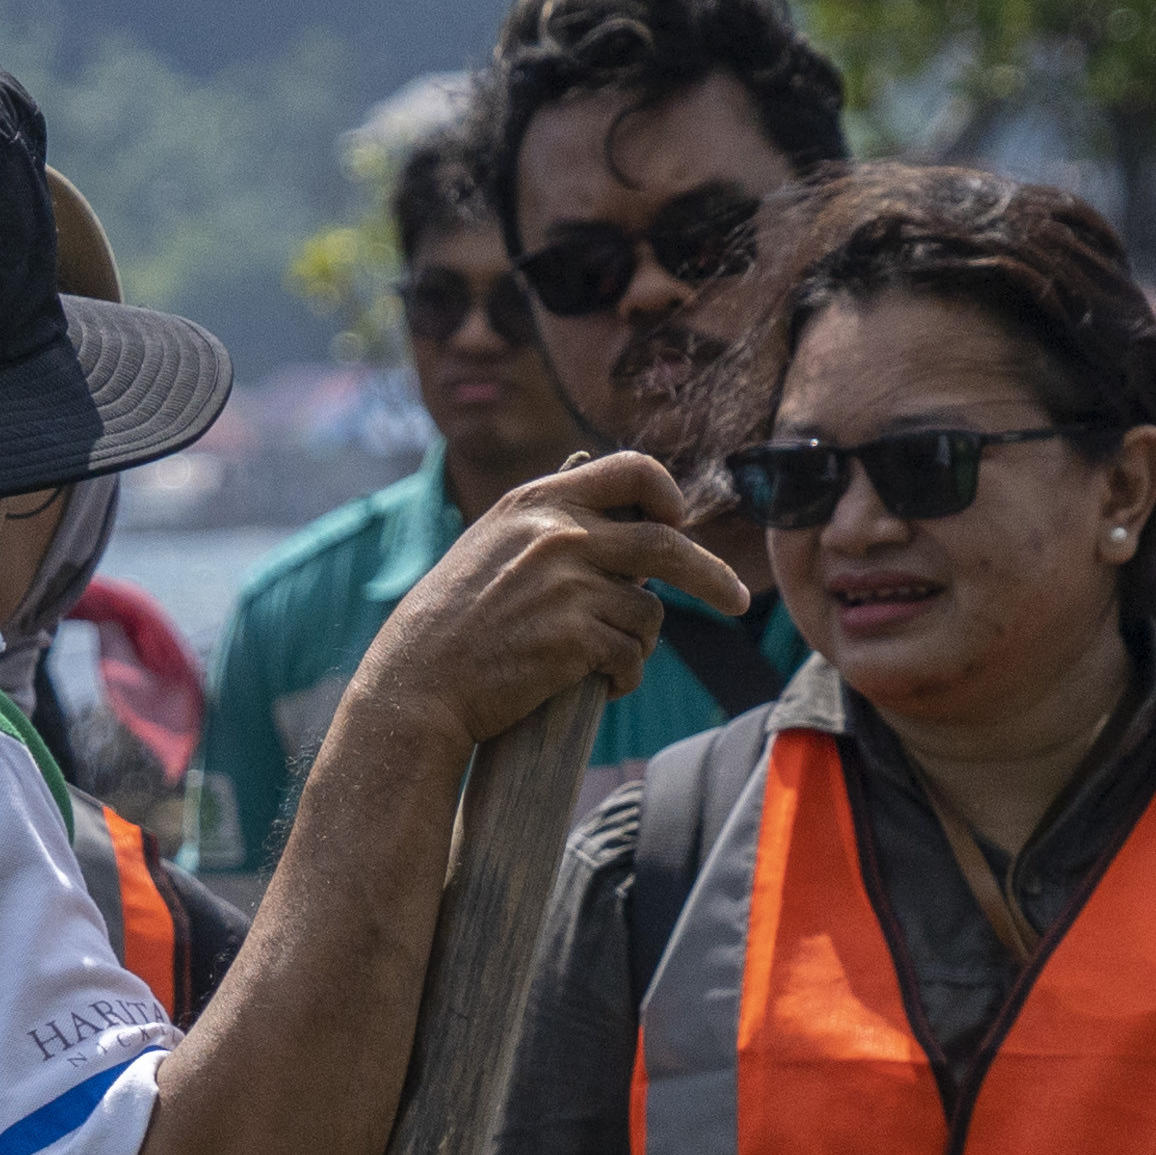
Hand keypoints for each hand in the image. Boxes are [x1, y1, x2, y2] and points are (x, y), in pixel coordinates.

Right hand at [337, 452, 747, 759]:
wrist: (417, 684)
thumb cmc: (450, 624)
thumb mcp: (492, 547)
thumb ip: (550, 527)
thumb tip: (623, 523)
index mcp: (538, 503)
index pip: (632, 470)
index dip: (666, 493)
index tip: (680, 519)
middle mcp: (558, 535)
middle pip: (666, 543)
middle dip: (711, 576)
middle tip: (738, 600)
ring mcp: (568, 586)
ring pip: (648, 613)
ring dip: (636, 643)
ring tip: (599, 660)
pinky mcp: (575, 639)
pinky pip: (631, 658)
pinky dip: (623, 677)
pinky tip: (597, 685)